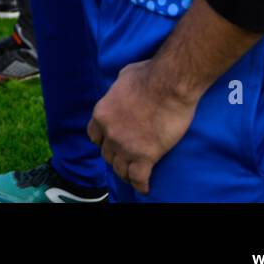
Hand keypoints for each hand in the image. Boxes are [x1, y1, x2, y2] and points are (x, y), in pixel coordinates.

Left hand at [87, 59, 197, 195]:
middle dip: (114, 156)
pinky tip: (144, 188)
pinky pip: (138, 178)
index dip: (102, 141)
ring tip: (132, 175)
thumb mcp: (123, 77)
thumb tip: (122, 88)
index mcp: (102, 113)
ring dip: (126, 172)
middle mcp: (109, 133)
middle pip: (106, 154)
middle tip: (124, 158)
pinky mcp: (145, 156)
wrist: (168, 85)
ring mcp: (126, 146)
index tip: (110, 143)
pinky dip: (140, 185)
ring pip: (120, 169)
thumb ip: (118, 89)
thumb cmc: (148, 75)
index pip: (94, 136)